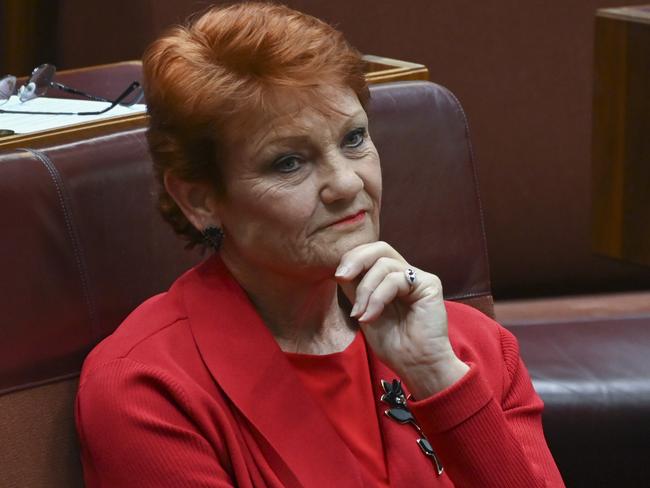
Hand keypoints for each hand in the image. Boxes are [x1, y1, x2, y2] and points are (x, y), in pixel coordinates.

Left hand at [335, 241, 468, 397]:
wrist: (415, 365)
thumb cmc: (393, 344)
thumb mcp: (364, 311)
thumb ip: (356, 289)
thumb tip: (340, 269)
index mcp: (391, 279)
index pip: (371, 254)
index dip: (353, 259)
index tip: (337, 277)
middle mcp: (406, 274)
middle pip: (380, 248)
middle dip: (356, 259)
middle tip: (342, 276)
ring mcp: (418, 278)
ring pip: (384, 264)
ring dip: (365, 290)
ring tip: (360, 314)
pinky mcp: (429, 284)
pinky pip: (395, 279)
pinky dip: (378, 298)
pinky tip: (371, 317)